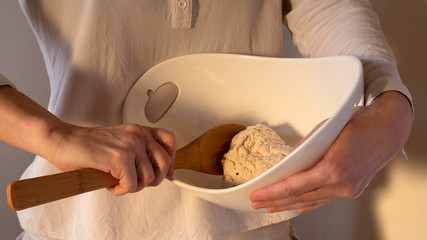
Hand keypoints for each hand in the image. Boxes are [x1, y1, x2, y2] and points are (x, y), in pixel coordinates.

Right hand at [51, 124, 175, 195]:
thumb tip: (162, 173)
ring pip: (148, 178)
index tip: (164, 172)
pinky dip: (120, 190)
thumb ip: (140, 153)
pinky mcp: (120, 158)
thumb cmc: (87, 145)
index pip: (169, 142)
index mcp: (139, 130)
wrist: (63, 141)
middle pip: (164, 163)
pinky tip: (109, 183)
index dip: (170, 161)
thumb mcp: (120, 143)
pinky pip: (132, 185)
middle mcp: (138, 135)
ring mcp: (130, 145)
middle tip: (135, 181)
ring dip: (132, 186)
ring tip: (117, 181)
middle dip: (152, 179)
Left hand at [250, 91, 411, 212]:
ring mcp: (348, 189)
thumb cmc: (359, 123)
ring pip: (312, 202)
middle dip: (275, 201)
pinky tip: (296, 205)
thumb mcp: (327, 128)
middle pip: (301, 197)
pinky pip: (324, 199)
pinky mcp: (352, 189)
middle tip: (255, 202)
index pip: (295, 186)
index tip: (256, 195)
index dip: (273, 192)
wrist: (389, 128)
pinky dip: (308, 202)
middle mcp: (341, 184)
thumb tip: (291, 159)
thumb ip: (307, 146)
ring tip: (270, 207)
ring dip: (289, 205)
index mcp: (333, 168)